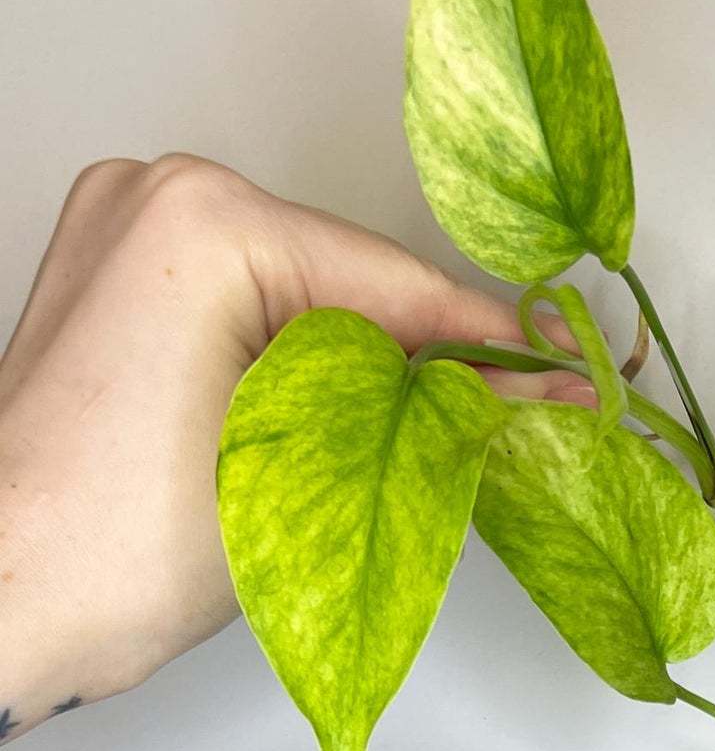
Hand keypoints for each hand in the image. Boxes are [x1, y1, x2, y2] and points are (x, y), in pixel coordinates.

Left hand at [0, 153, 588, 741]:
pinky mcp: (107, 289)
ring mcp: (120, 237)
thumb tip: (532, 401)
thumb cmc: (111, 551)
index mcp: (203, 219)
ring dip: (368, 370)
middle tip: (525, 423)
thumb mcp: (307, 478)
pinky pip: (240, 315)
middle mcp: (154, 198)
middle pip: (348, 286)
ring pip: (297, 303)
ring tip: (449, 438)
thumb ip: (431, 425)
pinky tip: (352, 427)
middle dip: (430, 363)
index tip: (571, 381)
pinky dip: (297, 369)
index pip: (393, 283)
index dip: (492, 348)